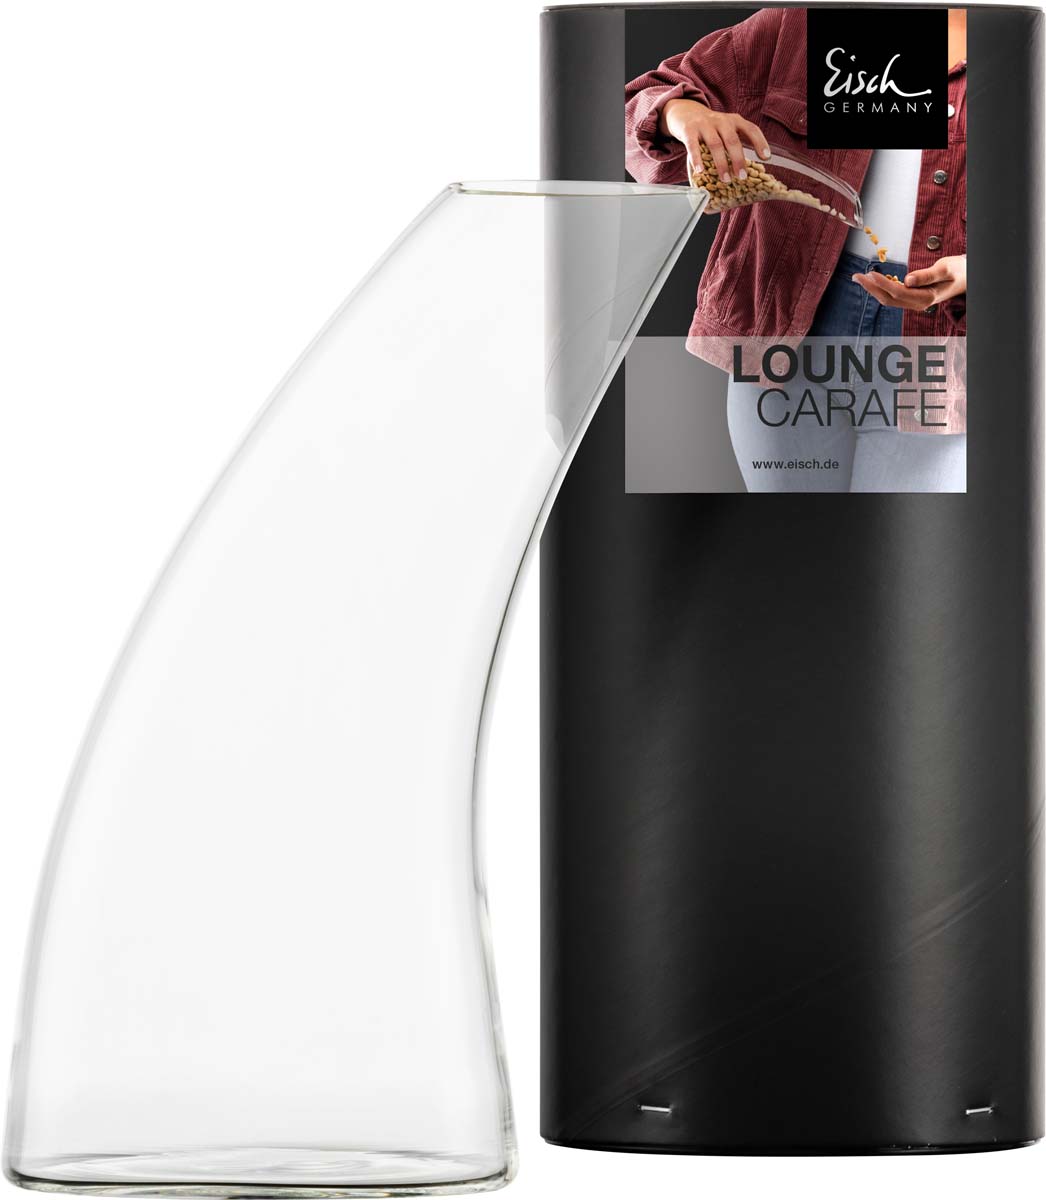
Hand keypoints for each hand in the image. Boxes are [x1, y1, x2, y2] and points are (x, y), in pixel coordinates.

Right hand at [660, 98, 770, 182]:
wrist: (685, 112)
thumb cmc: (710, 128)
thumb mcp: (725, 129)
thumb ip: (734, 143)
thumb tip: (745, 171)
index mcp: (734, 120)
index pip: (751, 129)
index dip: (760, 142)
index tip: (766, 157)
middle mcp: (721, 120)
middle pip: (733, 140)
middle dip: (738, 159)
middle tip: (742, 176)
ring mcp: (705, 125)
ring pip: (715, 144)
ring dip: (721, 163)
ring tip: (725, 179)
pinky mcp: (689, 130)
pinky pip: (693, 146)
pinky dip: (697, 159)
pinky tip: (700, 171)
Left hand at [851, 255, 966, 311]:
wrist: (967, 278)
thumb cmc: (958, 271)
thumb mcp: (945, 269)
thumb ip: (926, 275)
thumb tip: (907, 279)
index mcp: (925, 298)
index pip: (898, 292)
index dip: (883, 283)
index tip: (871, 274)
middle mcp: (917, 304)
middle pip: (888, 298)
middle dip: (871, 287)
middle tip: (856, 276)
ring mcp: (914, 303)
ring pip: (888, 298)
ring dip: (873, 289)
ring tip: (859, 278)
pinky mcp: (912, 299)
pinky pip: (893, 296)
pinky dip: (881, 288)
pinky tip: (872, 281)